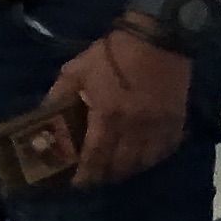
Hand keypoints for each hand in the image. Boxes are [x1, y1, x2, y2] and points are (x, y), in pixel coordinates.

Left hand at [53, 25, 189, 185]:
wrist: (158, 37)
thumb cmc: (112, 54)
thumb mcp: (76, 70)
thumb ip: (59, 95)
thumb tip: (43, 115)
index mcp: (108, 115)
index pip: (96, 156)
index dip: (87, 174)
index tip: (78, 183)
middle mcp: (135, 127)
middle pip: (122, 164)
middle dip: (107, 175)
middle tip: (97, 177)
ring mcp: (159, 124)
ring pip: (146, 161)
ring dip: (131, 169)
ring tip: (120, 170)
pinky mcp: (177, 118)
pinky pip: (167, 148)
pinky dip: (155, 157)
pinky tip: (146, 157)